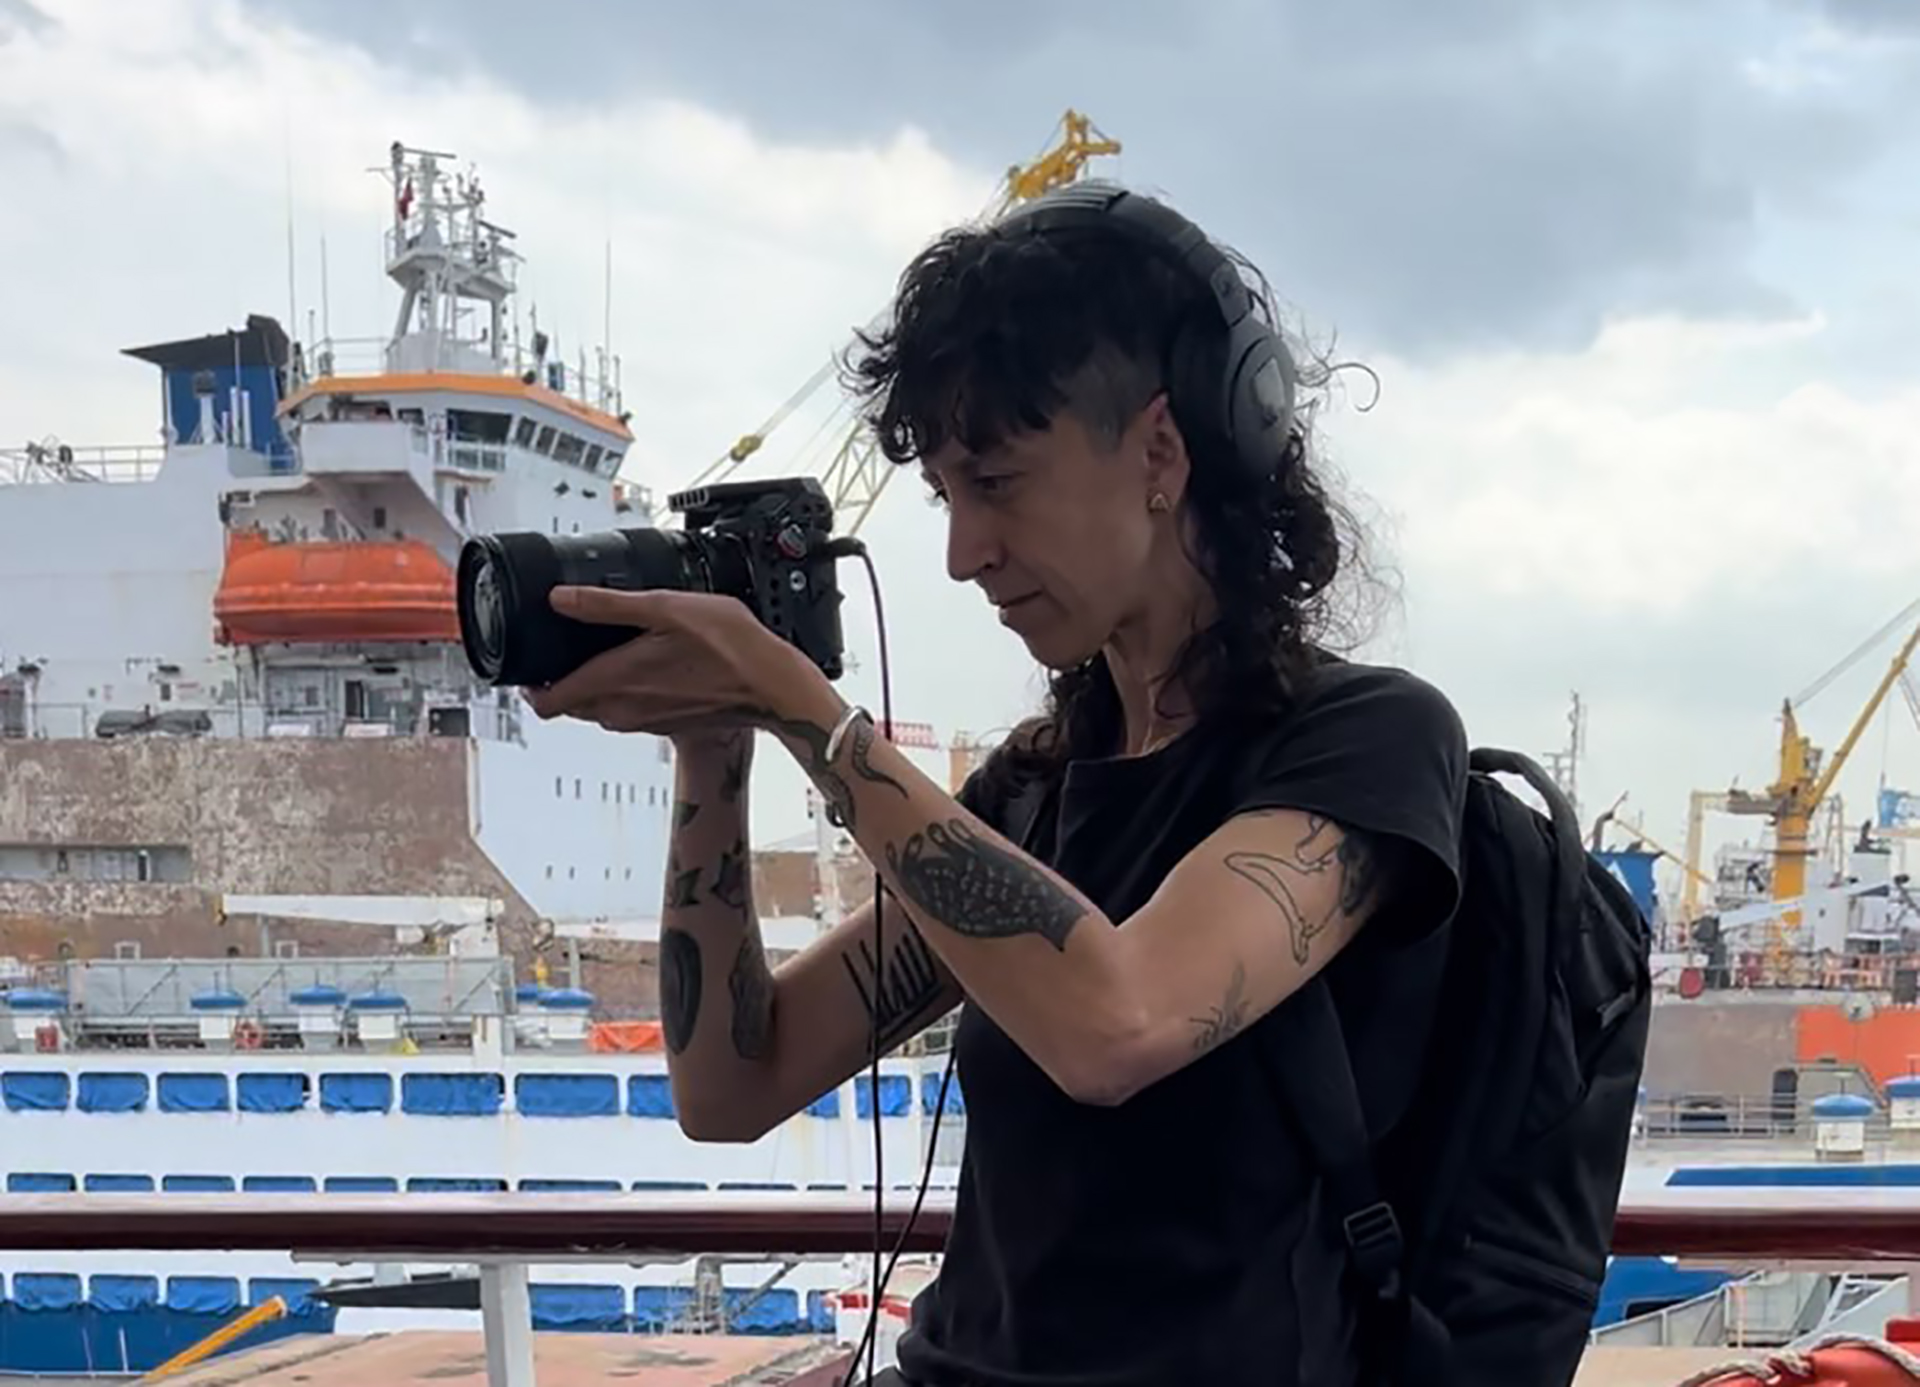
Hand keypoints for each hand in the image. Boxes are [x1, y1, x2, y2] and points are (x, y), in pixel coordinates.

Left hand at [521, 587, 819, 737]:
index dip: (528, 685)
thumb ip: (606, 605)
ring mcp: (644, 722)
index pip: (547, 703)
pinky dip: (623, 693)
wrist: (773, 687)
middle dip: (560, 681)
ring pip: (599, 710)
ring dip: (593, 687)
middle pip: (570, 705)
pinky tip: (645, 665)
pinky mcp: (665, 724)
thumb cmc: (729, 647)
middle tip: (563, 651)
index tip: (526, 665)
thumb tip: (560, 599)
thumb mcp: (665, 608)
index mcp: (613, 681)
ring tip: (604, 653)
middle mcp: (623, 710)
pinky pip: (628, 711)